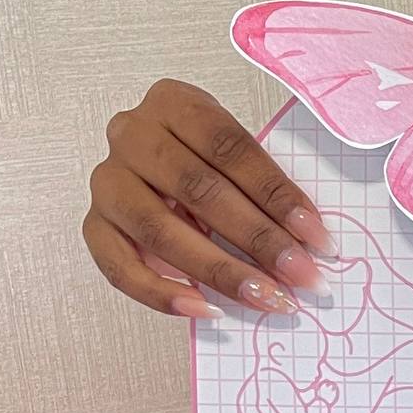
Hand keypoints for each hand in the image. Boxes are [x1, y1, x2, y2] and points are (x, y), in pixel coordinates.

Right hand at [83, 78, 332, 318]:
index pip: (230, 149)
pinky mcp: (94, 225)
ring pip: (161, 231)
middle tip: (301, 275)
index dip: (278, 195)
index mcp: (173, 103)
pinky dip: (164, 294)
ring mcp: (107, 181)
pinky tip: (206, 309)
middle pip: (199, 190)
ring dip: (221, 271)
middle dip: (258, 239)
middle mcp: (131, 135)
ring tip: (266, 298)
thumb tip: (309, 244)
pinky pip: (121, 268)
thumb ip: (262, 188)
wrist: (152, 166)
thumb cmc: (206, 160)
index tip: (318, 238)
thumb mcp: (234, 156)